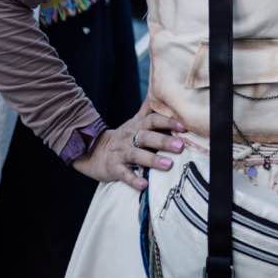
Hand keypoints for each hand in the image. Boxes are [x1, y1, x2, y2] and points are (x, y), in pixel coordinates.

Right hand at [71, 100, 187, 189]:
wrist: (94, 152)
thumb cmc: (124, 137)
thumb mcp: (135, 122)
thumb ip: (149, 110)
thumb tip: (162, 92)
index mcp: (137, 126)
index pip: (153, 120)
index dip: (168, 122)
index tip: (183, 127)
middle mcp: (129, 137)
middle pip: (146, 136)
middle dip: (164, 141)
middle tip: (180, 146)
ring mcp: (121, 153)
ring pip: (136, 155)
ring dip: (153, 160)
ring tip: (168, 165)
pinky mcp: (114, 168)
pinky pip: (124, 174)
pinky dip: (134, 180)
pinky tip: (144, 185)